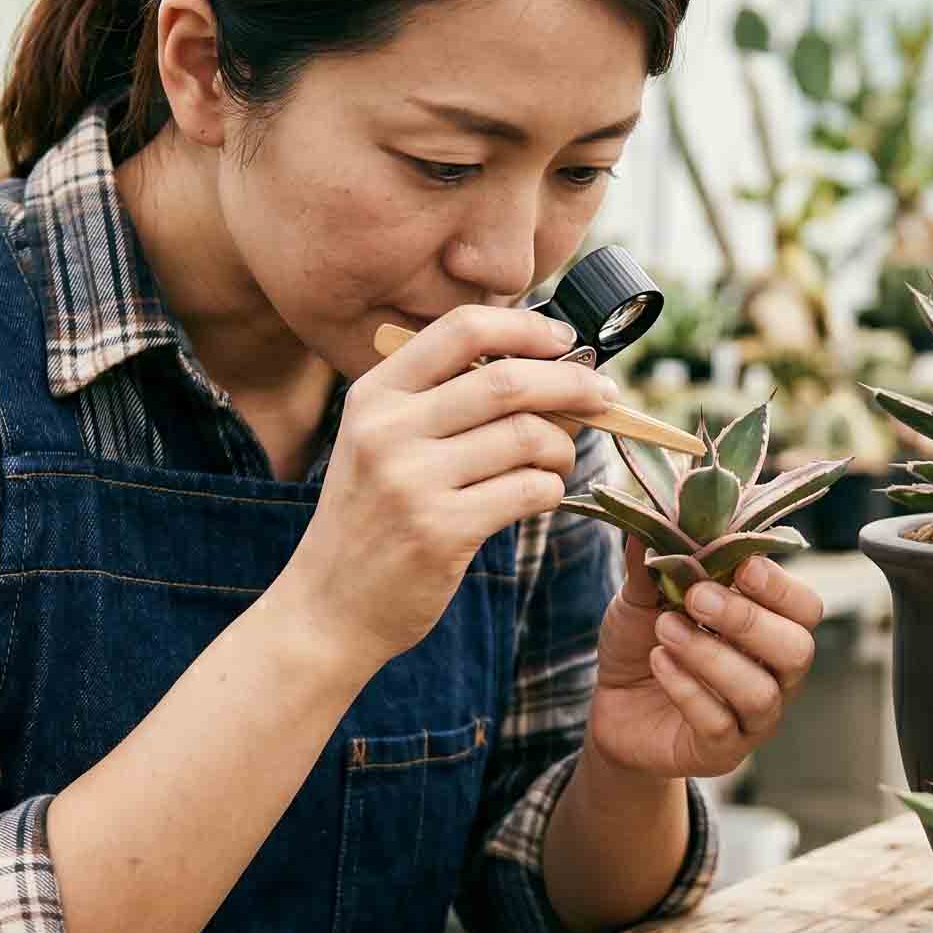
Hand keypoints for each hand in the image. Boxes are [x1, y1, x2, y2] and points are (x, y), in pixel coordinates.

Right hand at [278, 305, 616, 668]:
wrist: (330, 604)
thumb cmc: (372, 516)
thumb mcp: (380, 442)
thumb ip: (442, 400)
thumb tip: (548, 366)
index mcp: (375, 395)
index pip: (462, 329)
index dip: (526, 328)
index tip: (566, 339)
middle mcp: (388, 430)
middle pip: (508, 381)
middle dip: (571, 383)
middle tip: (602, 394)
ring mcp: (413, 481)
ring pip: (526, 437)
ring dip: (563, 446)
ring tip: (560, 459)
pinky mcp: (441, 531)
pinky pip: (528, 490)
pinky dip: (550, 489)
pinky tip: (541, 495)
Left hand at [587, 526, 827, 778]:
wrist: (613, 705)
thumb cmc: (644, 641)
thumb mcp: (641, 597)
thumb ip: (651, 563)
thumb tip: (647, 517)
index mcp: (769, 626)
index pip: (805, 608)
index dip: (780, 586)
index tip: (740, 564)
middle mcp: (774, 673)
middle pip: (797, 650)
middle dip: (747, 620)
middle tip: (697, 597)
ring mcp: (752, 717)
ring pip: (760, 692)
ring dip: (710, 655)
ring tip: (665, 630)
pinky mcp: (721, 751)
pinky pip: (719, 724)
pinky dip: (687, 689)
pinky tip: (659, 663)